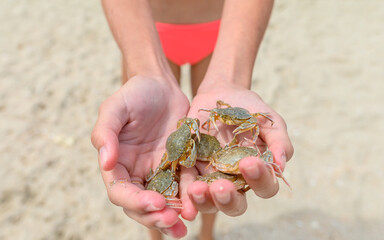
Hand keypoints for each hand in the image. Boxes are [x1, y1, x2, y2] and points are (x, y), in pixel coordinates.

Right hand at [91, 75, 189, 237]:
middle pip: (141, 204)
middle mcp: (137, 173)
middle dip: (155, 216)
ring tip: (185, 224)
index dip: (136, 201)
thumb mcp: (115, 107)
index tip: (156, 203)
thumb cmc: (135, 93)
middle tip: (173, 221)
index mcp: (117, 163)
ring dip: (173, 216)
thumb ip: (106, 132)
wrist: (162, 85)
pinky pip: (184, 186)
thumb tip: (105, 162)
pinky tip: (199, 205)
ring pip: (163, 202)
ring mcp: (159, 171)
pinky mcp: (179, 166)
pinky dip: (190, 198)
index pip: (121, 192)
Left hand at [180, 83, 293, 216]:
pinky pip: (185, 184)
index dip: (260, 180)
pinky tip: (184, 189)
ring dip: (203, 200)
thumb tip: (280, 165)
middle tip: (221, 187)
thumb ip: (279, 141)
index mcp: (256, 173)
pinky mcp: (190, 168)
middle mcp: (234, 181)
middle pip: (235, 204)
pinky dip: (183, 191)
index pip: (264, 187)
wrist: (221, 94)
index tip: (249, 162)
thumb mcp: (268, 121)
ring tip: (197, 189)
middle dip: (228, 200)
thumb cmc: (250, 110)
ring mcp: (210, 177)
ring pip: (208, 201)